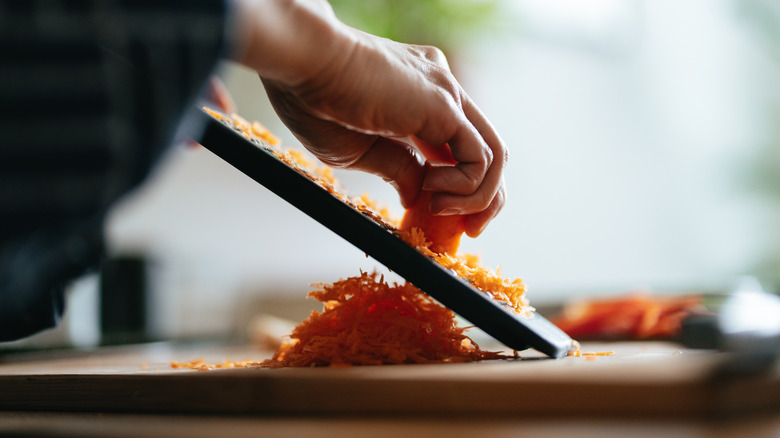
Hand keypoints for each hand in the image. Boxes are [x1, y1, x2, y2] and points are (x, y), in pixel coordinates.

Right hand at [231, 0, 506, 235]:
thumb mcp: (357, 150)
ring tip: (438, 210)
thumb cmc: (313, 100)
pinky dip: (466, 187)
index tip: (443, 214)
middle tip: (470, 230)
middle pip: (486, 150)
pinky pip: (480, 157)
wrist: (302, 64)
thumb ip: (396, 169)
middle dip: (486, 197)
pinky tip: (431, 192)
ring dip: (478, 197)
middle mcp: (442, 91)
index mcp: (420, 98)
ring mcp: (447, 95)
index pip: (461, 146)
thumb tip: (416, 197)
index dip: (461, 185)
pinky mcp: (445, 107)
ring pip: (494, 154)